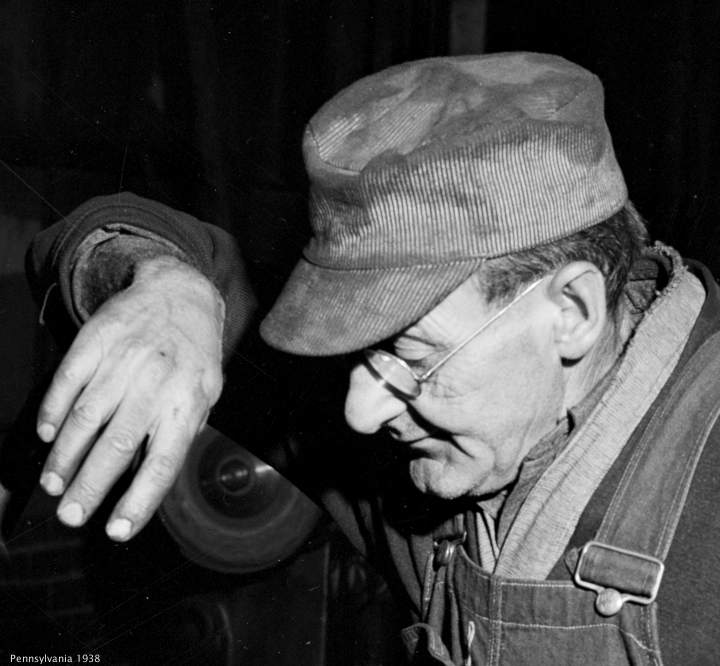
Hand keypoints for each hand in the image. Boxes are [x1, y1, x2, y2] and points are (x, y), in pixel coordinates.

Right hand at [37, 255, 224, 540]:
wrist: (179, 295)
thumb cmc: (193, 356)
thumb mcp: (206, 394)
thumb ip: (181, 432)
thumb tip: (149, 478)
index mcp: (188, 402)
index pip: (163, 462)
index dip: (139, 500)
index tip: (118, 530)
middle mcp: (155, 384)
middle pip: (117, 446)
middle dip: (90, 487)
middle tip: (71, 516)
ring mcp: (123, 361)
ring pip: (85, 418)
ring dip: (65, 457)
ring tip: (54, 484)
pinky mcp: (95, 343)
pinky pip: (66, 383)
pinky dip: (52, 412)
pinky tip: (47, 435)